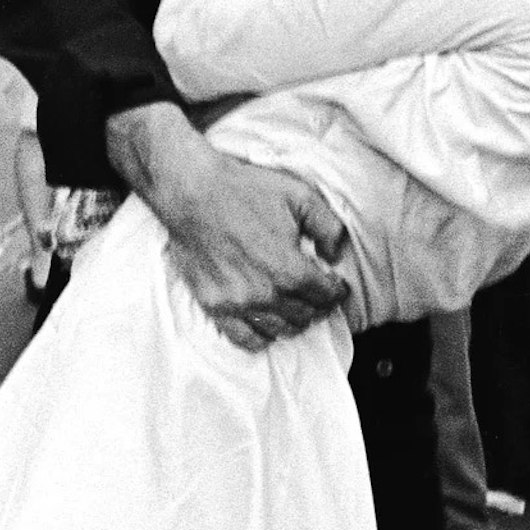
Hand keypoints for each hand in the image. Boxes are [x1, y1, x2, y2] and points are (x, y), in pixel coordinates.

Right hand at [152, 134, 349, 350]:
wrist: (193, 193)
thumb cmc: (245, 190)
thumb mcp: (300, 196)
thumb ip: (329, 227)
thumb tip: (335, 255)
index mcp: (290, 269)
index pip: (326, 295)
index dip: (336, 290)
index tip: (335, 285)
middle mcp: (266, 294)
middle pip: (306, 315)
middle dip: (318, 305)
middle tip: (316, 294)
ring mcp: (238, 303)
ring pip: (280, 329)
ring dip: (293, 320)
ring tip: (295, 307)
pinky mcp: (214, 305)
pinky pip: (244, 338)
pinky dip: (262, 336)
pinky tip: (267, 324)